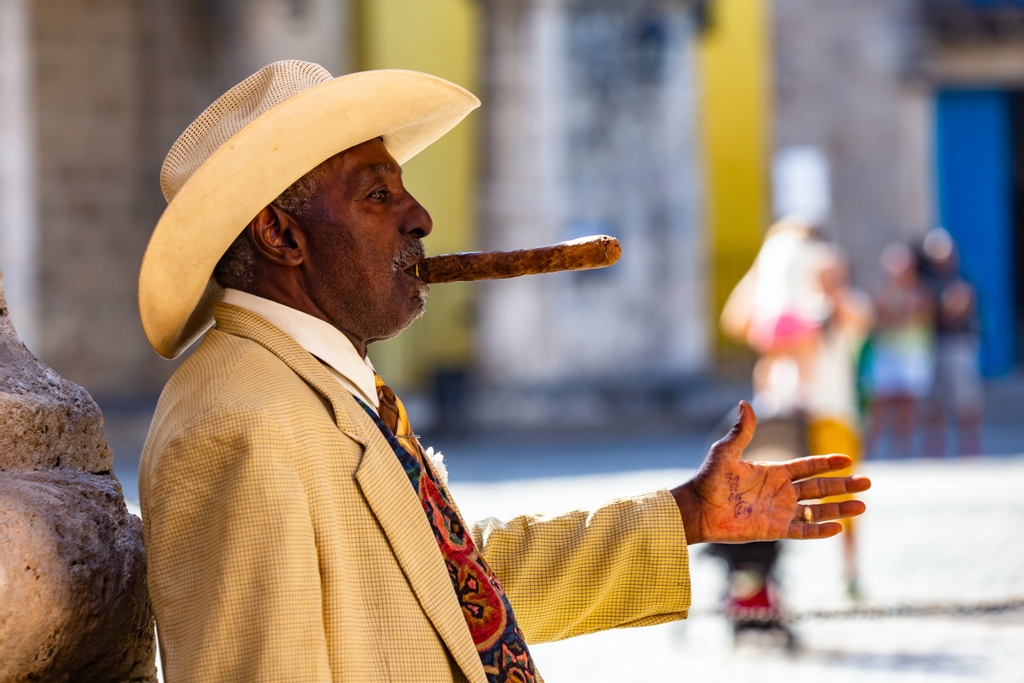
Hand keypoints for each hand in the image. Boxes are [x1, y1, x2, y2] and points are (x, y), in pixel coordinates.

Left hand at [671, 401, 869, 543]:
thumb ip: (742, 431)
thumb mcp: (726, 451)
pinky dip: (819, 530)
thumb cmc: (709, 479)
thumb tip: (745, 403)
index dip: (827, 463)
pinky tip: (837, 528)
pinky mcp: (774, 530)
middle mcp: (781, 491)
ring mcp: (779, 511)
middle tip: (868, 482)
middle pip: (820, 488)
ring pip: (817, 510)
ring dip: (839, 508)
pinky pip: (802, 531)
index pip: (808, 467)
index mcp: (774, 472)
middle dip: (843, 485)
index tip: (848, 460)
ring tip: (862, 506)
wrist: (699, 508)